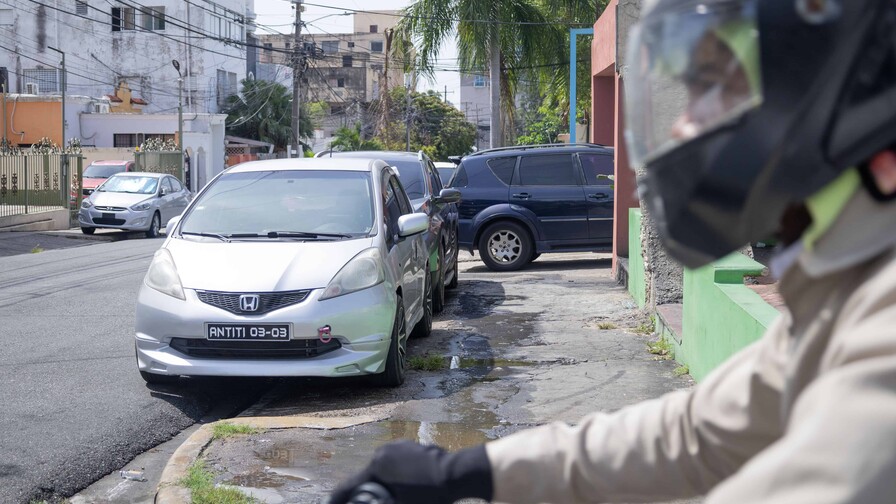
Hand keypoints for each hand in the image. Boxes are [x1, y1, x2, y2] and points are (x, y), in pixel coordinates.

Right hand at [328, 441, 492, 503]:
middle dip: (365, 490)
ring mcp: (398, 446)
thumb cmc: (432, 495)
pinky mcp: (411, 446)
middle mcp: (383, 452)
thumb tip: (372, 503)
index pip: (348, 485)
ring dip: (382, 482)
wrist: (459, 473)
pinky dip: (395, 474)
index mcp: (377, 466)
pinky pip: (396, 463)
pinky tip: (405, 485)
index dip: (338, 498)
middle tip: (365, 497)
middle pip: (366, 476)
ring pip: (382, 469)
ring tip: (391, 494)